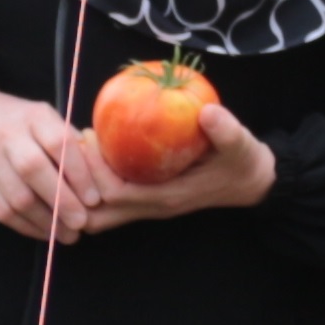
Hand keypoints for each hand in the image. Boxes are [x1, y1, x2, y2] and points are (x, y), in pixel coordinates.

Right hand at [0, 86, 99, 243]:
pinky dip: (26, 226)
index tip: (94, 198)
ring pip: (17, 197)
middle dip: (62, 202)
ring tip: (67, 234)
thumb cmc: (19, 122)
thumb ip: (69, 141)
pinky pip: (1, 210)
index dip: (78, 173)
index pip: (58, 143)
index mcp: (33, 116)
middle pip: (34, 171)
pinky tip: (44, 232)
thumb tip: (98, 174)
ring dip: (46, 221)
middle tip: (81, 222)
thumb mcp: (44, 117)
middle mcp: (7, 135)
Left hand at [58, 102, 277, 231]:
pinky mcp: (148, 198)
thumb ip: (226, 130)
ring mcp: (148, 205)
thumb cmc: (242, 162)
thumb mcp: (241, 144)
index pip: (117, 194)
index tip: (88, 136)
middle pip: (98, 213)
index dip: (95, 171)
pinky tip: (92, 152)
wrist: (252, 182)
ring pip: (101, 212)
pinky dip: (94, 183)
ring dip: (82, 187)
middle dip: (77, 184)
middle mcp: (153, 207)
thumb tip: (208, 112)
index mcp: (168, 197)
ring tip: (77, 149)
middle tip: (72, 144)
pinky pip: (111, 199)